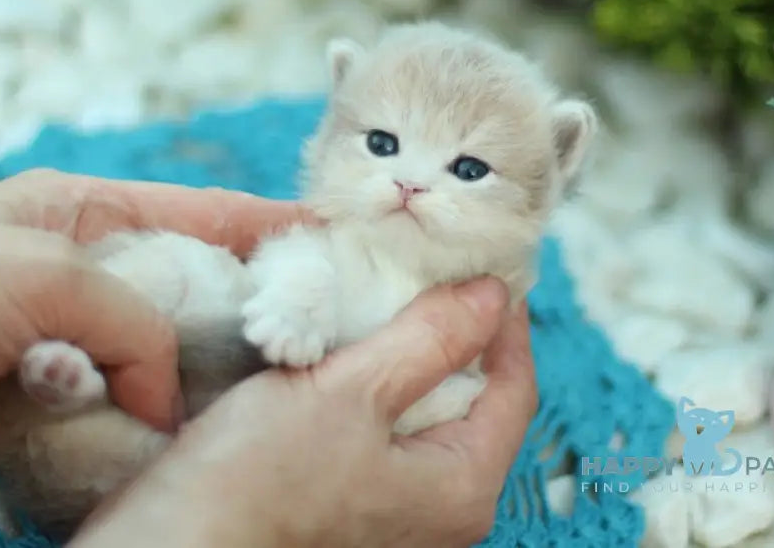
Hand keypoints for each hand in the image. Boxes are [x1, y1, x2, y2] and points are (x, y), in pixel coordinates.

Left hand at [0, 169, 310, 479]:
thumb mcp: (44, 274)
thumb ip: (132, 322)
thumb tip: (167, 396)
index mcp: (90, 214)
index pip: (203, 214)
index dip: (270, 224)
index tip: (333, 241)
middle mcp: (91, 274)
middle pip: (193, 294)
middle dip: (242, 318)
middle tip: (303, 344)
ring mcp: (73, 339)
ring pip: (160, 361)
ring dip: (185, 383)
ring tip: (246, 402)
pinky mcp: (53, 400)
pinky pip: (118, 412)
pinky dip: (137, 425)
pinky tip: (164, 438)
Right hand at [72, 277, 537, 547]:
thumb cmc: (259, 480)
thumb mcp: (353, 392)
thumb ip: (429, 340)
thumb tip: (492, 296)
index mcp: (461, 486)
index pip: (514, 387)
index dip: (504, 322)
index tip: (484, 266)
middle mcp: (438, 508)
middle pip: (471, 400)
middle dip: (454, 333)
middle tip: (430, 270)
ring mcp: (391, 508)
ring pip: (422, 410)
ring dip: (408, 351)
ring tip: (385, 293)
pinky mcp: (346, 499)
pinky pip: (380, 427)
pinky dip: (373, 380)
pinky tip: (347, 343)